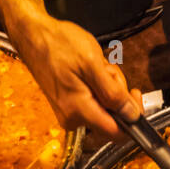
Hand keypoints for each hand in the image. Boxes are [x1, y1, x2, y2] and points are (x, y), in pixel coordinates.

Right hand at [8, 12, 142, 136]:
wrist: (34, 35)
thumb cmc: (58, 45)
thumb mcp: (92, 64)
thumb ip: (113, 93)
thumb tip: (131, 115)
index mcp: (78, 111)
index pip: (116, 133)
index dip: (132, 117)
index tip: (135, 95)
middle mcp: (72, 118)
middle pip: (111, 117)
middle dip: (116, 93)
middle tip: (107, 70)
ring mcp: (68, 112)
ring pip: (103, 107)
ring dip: (107, 86)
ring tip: (95, 66)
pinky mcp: (67, 104)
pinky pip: (93, 101)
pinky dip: (97, 85)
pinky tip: (88, 70)